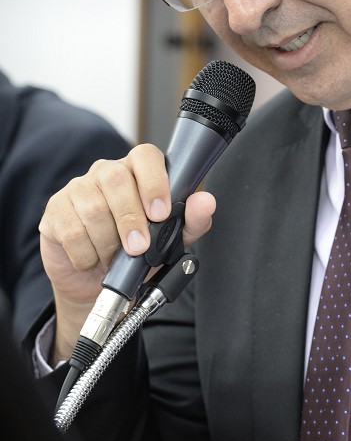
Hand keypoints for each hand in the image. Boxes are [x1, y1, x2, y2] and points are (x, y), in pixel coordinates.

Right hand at [38, 144, 215, 363]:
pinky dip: (87, 253)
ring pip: (93, 207)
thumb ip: (191, 221)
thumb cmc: (137, 254)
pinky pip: (71, 230)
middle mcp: (106, 173)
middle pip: (115, 179)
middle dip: (130, 218)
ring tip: (114, 257)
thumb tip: (205, 202)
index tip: (161, 212)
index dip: (154, 181)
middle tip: (138, 248)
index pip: (145, 156)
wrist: (98, 283)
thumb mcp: (171, 242)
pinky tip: (93, 258)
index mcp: (137, 172)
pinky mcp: (55, 211)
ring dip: (108, 242)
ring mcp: (77, 189)